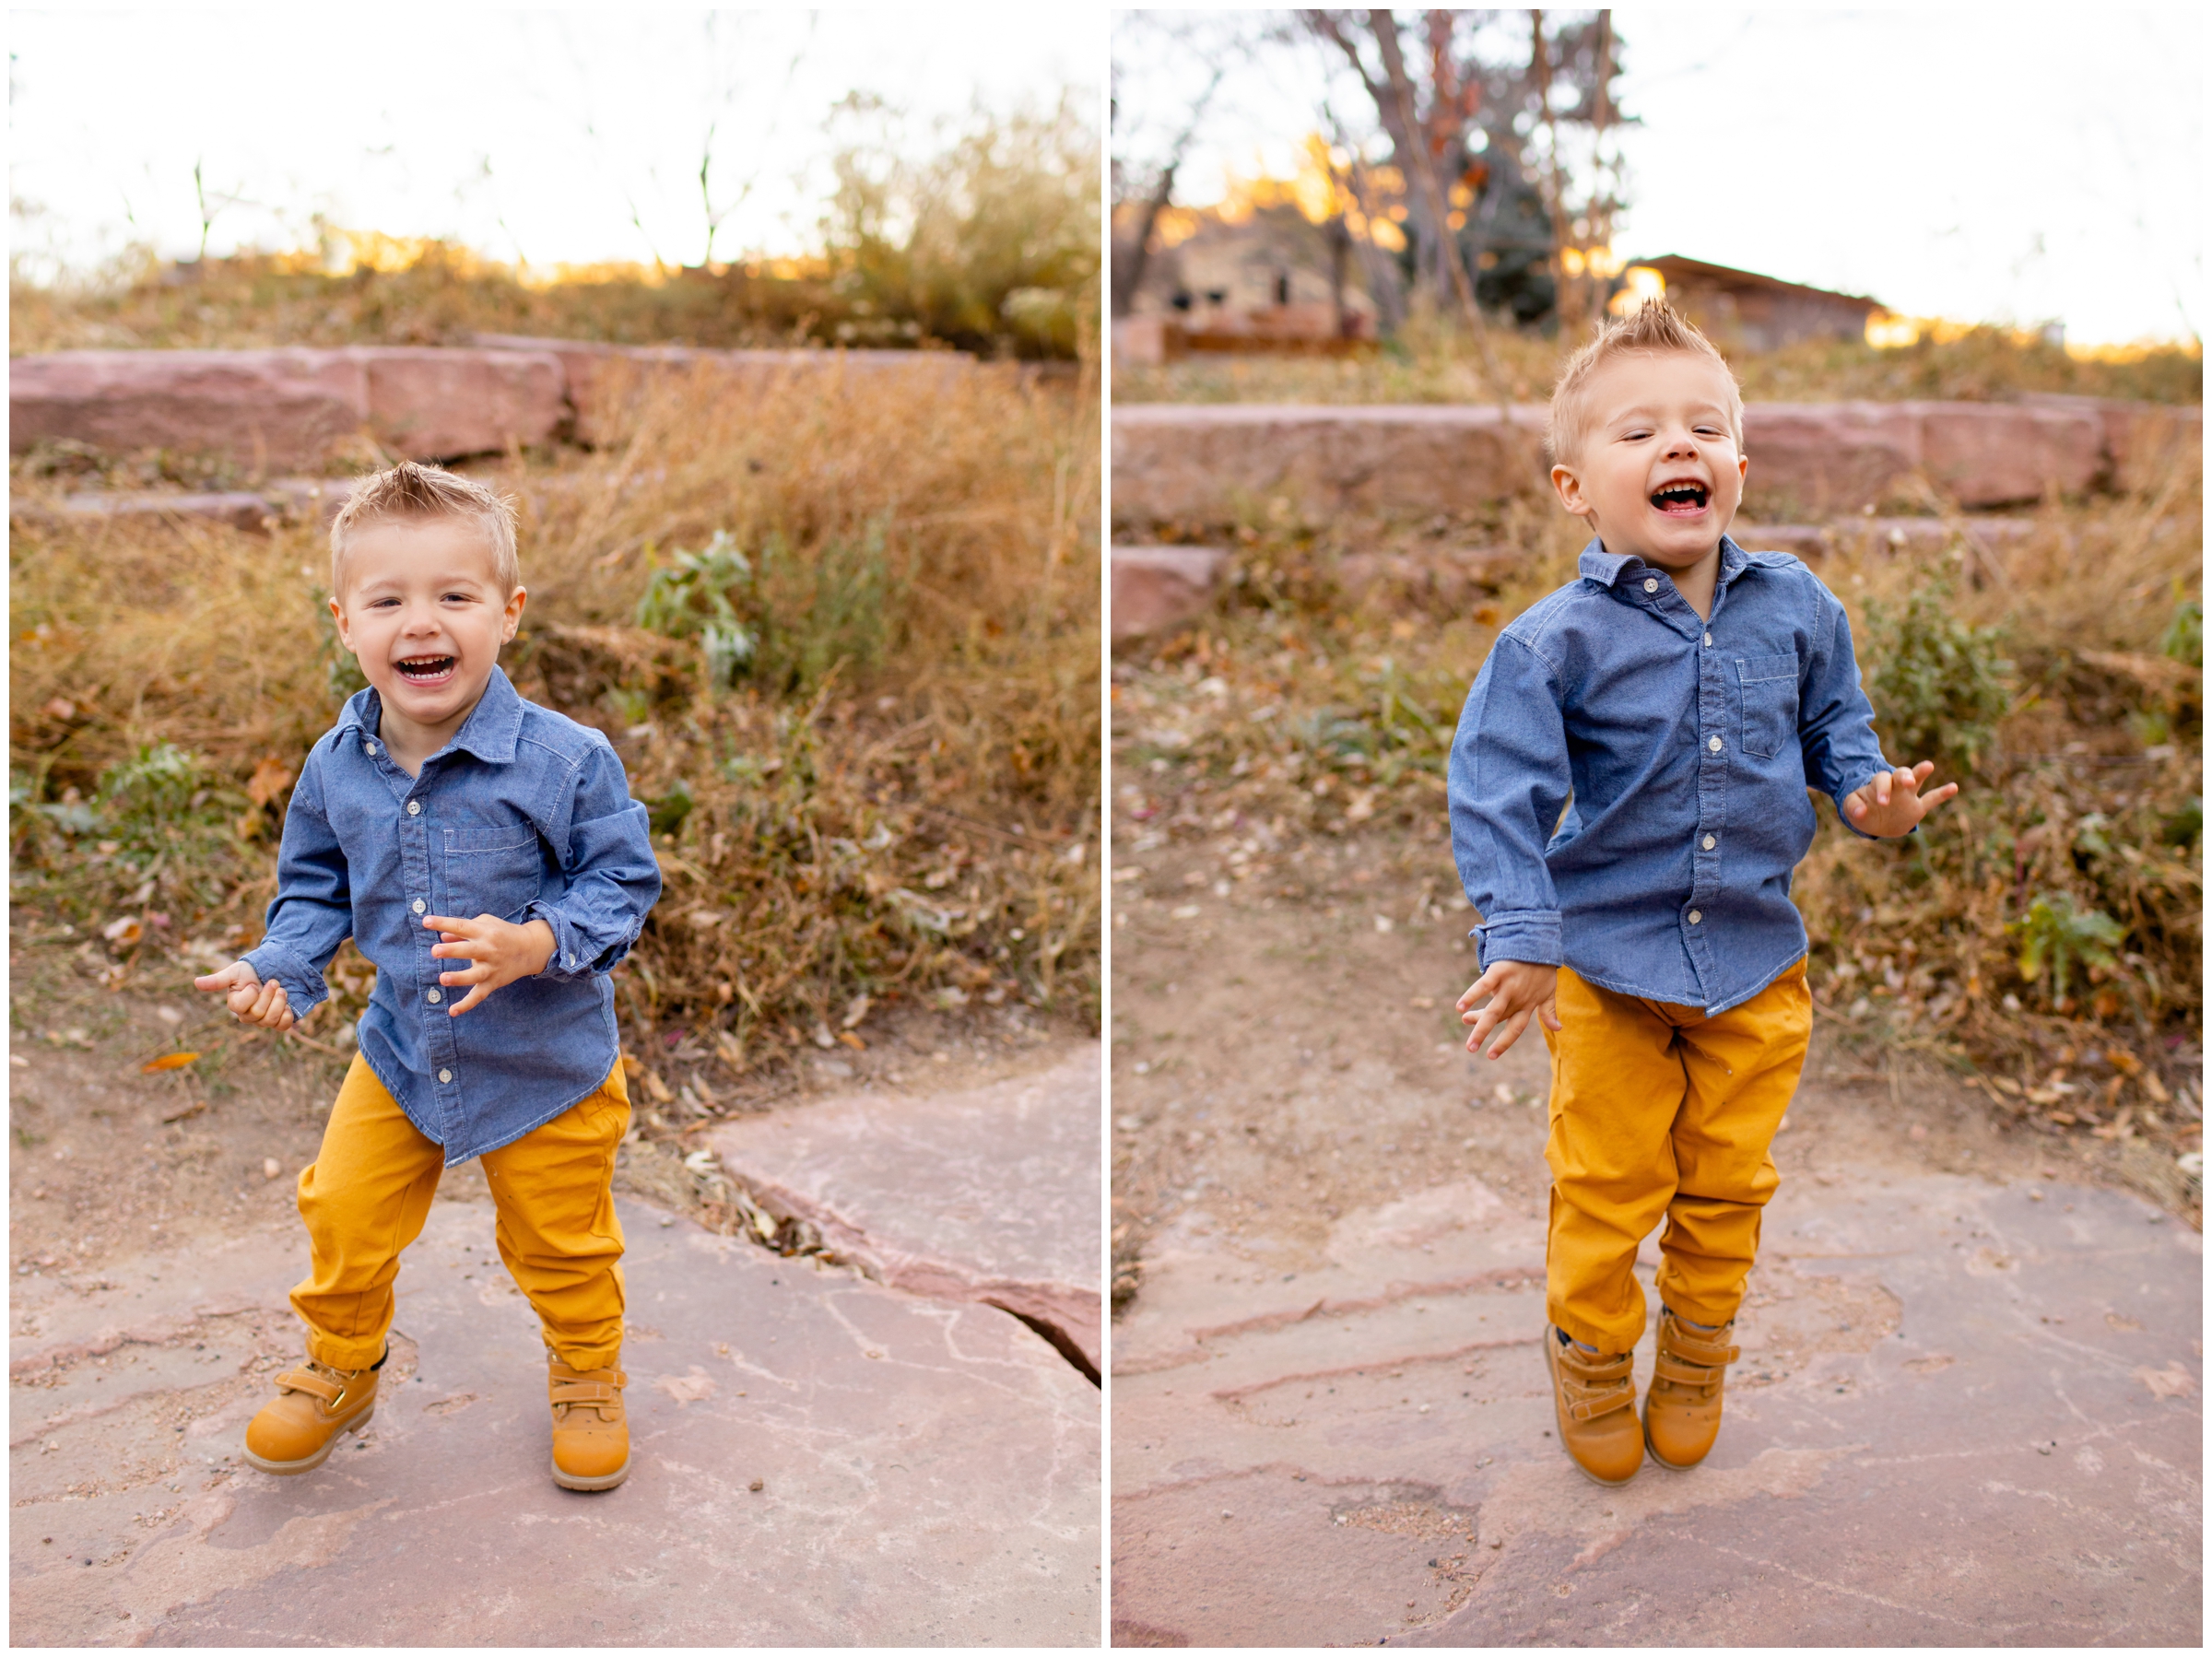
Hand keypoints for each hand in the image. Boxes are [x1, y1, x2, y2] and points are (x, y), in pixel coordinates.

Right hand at [192, 959, 295, 1031]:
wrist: (275, 969)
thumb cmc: (251, 971)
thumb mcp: (235, 972)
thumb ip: (218, 980)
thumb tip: (196, 982)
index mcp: (236, 1005)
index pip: (240, 1007)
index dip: (250, 993)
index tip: (253, 983)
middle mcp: (248, 1015)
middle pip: (258, 1013)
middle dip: (268, 994)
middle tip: (274, 982)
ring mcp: (264, 1019)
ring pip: (270, 1020)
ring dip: (279, 1002)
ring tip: (282, 990)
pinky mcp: (279, 1020)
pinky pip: (283, 1026)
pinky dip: (287, 1015)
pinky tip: (288, 1005)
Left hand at [424, 914, 556, 1015]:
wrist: (531, 948)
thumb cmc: (502, 933)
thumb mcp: (485, 924)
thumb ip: (462, 930)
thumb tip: (441, 937)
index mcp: (485, 932)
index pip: (462, 926)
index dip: (443, 923)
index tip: (426, 921)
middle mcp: (489, 949)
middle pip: (469, 951)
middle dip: (452, 951)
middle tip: (435, 951)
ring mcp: (491, 968)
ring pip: (474, 975)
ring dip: (459, 977)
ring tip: (443, 978)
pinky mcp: (493, 982)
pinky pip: (479, 995)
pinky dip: (467, 1005)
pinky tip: (452, 1011)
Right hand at [1457, 960, 1560, 1059]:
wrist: (1541, 943)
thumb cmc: (1544, 968)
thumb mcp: (1549, 991)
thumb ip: (1549, 1011)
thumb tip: (1558, 1028)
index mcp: (1528, 1005)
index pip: (1515, 1028)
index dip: (1504, 1043)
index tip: (1491, 1055)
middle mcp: (1517, 998)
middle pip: (1499, 1019)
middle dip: (1484, 1034)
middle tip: (1471, 1049)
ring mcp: (1508, 986)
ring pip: (1492, 1010)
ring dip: (1478, 1023)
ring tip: (1464, 1033)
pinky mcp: (1499, 972)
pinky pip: (1484, 986)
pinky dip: (1471, 996)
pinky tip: (1459, 1007)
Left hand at [1843, 761, 1958, 836]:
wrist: (1876, 823)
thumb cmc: (1862, 810)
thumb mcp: (1852, 808)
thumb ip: (1853, 807)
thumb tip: (1859, 812)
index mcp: (1879, 783)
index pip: (1882, 779)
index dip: (1883, 789)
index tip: (1882, 802)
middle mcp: (1895, 785)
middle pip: (1900, 773)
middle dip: (1904, 776)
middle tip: (1907, 782)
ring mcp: (1908, 795)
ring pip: (1916, 779)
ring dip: (1921, 773)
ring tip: (1928, 766)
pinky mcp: (1918, 807)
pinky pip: (1932, 798)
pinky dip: (1943, 793)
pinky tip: (1954, 787)